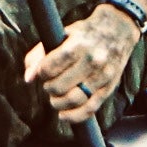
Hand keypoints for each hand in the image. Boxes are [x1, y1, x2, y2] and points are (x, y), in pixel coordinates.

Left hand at [22, 0, 146, 125]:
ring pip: (73, 100)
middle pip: (59, 86)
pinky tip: (63, 114)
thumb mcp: (62, 34)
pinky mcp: (109, 88)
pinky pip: (89, 109)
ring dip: (57, 103)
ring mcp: (103, 76)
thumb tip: (28, 79)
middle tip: (49, 83)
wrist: (118, 30)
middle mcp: (92, 60)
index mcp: (78, 45)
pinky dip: (73, 116)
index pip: (49, 67)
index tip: (43, 71)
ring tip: (55, 97)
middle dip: (48, 88)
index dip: (41, 73)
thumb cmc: (84, 33)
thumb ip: (40, 54)